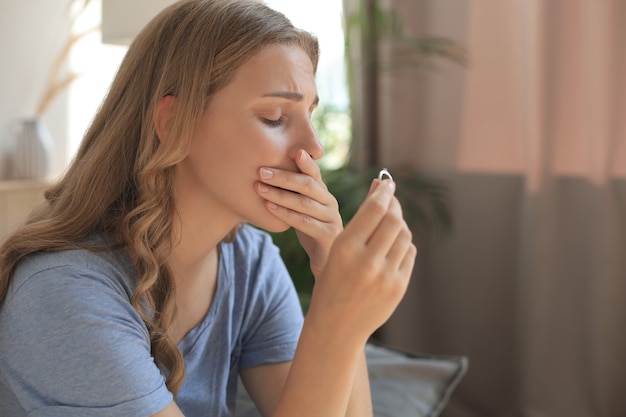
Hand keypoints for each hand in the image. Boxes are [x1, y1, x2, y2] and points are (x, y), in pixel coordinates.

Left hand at [255, 149, 342, 276]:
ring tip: (259, 188)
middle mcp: (330, 202)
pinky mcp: (328, 236)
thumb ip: (292, 191)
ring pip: (304, 203)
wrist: (324, 260)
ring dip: (280, 194)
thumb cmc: (309, 229)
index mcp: (323, 193)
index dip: (306, 162)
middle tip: (261, 171)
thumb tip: (264, 170)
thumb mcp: (301, 208)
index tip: (293, 151)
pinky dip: (286, 214)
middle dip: (283, 176)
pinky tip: (269, 208)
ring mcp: (332, 219)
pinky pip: (305, 223)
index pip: (314, 173)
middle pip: (308, 185)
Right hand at [307, 178, 416, 342]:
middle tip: (392, 200)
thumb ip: (361, 220)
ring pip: (405, 236)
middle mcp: (367, 261)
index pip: (375, 209)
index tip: (388, 183)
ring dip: (400, 224)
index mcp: (345, 248)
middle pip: (394, 220)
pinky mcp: (398, 288)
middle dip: (395, 205)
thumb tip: (381, 186)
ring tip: (391, 223)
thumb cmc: (332, 280)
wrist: (336, 326)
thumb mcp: (338, 249)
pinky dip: (404, 244)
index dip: (385, 192)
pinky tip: (394, 245)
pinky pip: (409, 254)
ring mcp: (386, 276)